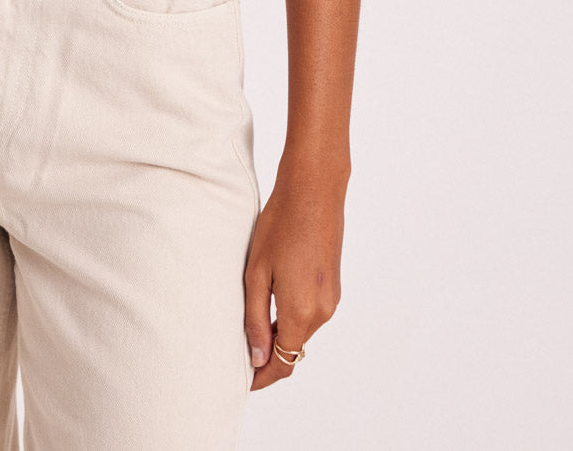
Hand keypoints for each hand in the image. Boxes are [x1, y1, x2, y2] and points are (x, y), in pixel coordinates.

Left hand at [243, 155, 346, 390]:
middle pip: (294, 348)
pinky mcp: (334, 285)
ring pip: (302, 330)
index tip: (243, 381)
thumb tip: (256, 356)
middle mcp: (323, 312)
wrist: (314, 190)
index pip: (284, 362)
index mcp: (302, 312)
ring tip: (252, 322)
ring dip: (281, 333)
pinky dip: (292, 315)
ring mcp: (332, 298)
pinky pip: (311, 313)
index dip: (263, 377)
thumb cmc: (280, 224)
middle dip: (268, 354)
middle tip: (238, 351)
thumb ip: (256, 318)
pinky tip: (273, 299)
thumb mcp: (257, 272)